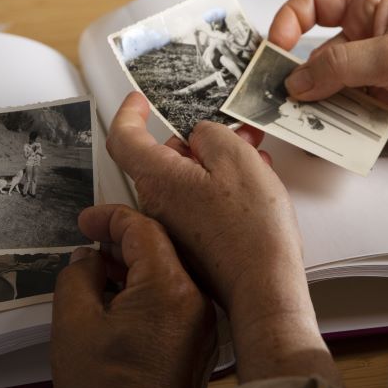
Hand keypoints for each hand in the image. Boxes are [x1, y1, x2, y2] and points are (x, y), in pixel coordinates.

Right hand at [52, 205, 215, 387]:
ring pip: (167, 274)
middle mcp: (195, 302)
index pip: (143, 228)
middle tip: (89, 244)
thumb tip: (86, 259)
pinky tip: (119, 303)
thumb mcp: (74, 325)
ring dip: (132, 267)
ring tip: (98, 275)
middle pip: (160, 248)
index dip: (109, 218)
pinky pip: (173, 300)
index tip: (87, 221)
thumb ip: (77, 277)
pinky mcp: (198, 343)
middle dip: (121, 241)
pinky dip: (146, 291)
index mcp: (169, 289)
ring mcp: (201, 324)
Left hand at [106, 93, 336, 383]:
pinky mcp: (191, 242)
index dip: (129, 113)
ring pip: (186, 180)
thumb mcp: (237, 159)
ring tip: (255, 155)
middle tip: (235, 130)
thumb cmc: (251, 229)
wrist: (263, 287)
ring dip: (215, 163)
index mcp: (159, 179)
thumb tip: (200, 137)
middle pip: (164, 158)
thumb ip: (212, 134)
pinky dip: (218, 187)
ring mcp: (173, 226)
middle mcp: (157, 203)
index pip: (124, 138)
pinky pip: (197, 203)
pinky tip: (252, 185)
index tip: (140, 101)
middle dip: (197, 140)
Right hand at [270, 0, 387, 167]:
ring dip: (316, 105)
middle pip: (314, 53)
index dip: (288, 23)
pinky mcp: (379, 99)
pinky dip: (335, 122)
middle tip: (280, 100)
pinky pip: (345, 110)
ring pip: (327, 87)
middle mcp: (365, 35)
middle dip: (298, 78)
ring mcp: (371, 69)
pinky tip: (329, 136)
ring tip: (303, 124)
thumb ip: (339, 66)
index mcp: (368, 6)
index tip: (275, 50)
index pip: (313, 4)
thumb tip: (295, 82)